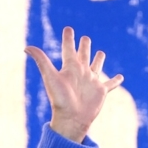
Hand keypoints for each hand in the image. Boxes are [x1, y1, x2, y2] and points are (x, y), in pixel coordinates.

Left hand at [26, 26, 123, 142]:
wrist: (71, 119)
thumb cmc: (60, 99)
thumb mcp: (50, 77)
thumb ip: (41, 61)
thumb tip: (26, 47)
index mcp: (70, 67)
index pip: (69, 48)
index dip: (68, 38)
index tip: (68, 29)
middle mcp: (81, 72)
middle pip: (84, 54)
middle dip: (85, 45)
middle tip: (85, 38)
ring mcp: (91, 81)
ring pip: (97, 66)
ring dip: (99, 59)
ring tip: (100, 53)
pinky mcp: (101, 91)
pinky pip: (110, 84)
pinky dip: (116, 80)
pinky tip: (120, 77)